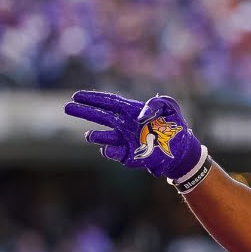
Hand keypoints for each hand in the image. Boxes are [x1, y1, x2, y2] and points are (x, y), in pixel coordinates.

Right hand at [64, 91, 202, 179]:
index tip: (76, 96)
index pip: (108, 102)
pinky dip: (111, 151)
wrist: (183, 151)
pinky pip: (115, 154)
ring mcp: (125, 140)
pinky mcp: (130, 156)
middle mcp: (125, 125)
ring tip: (91, 135)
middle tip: (67, 107)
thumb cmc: (176, 126)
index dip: (92, 98)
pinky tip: (111, 149)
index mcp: (131, 111)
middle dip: (83, 112)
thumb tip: (139, 115)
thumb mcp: (170, 107)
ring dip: (96, 136)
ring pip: (103, 138)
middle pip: (100, 117)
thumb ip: (155, 103)